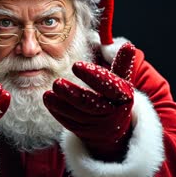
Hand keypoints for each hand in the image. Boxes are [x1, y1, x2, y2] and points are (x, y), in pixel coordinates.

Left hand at [43, 43, 135, 160]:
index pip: (110, 87)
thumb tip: (128, 45)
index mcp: (123, 98)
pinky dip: (58, 112)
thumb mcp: (121, 81)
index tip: (76, 65)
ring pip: (77, 115)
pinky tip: (48, 100)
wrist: (113, 126)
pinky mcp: (84, 131)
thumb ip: (122, 64)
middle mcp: (112, 113)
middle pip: (91, 105)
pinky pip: (69, 123)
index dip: (94, 76)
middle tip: (56, 83)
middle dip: (72, 95)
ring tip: (47, 93)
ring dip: (60, 105)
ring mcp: (97, 125)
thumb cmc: (114, 96)